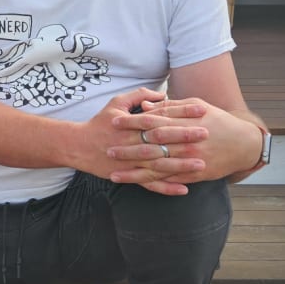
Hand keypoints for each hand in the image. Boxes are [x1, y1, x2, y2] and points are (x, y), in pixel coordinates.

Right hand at [84, 88, 208, 195]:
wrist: (78, 146)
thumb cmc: (99, 123)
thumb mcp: (116, 103)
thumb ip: (138, 96)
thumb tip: (162, 94)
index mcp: (132, 124)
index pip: (162, 116)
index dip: (182, 112)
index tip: (201, 110)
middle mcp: (133, 142)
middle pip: (162, 139)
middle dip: (185, 137)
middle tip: (207, 134)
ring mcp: (131, 161)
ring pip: (159, 164)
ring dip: (181, 165)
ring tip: (201, 164)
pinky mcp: (129, 175)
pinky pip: (150, 183)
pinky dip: (167, 187)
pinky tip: (184, 189)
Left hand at [108, 96, 261, 187]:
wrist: (243, 144)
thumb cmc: (219, 121)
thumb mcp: (198, 106)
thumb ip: (172, 106)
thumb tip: (148, 105)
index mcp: (184, 124)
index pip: (153, 122)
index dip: (132, 122)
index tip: (114, 121)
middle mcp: (185, 144)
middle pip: (150, 146)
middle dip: (127, 148)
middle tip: (108, 148)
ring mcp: (188, 162)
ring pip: (156, 168)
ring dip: (133, 171)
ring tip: (113, 173)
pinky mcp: (192, 176)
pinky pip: (168, 181)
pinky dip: (151, 183)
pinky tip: (135, 183)